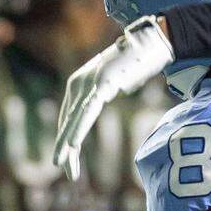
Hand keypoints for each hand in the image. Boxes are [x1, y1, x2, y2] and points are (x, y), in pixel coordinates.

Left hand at [53, 15, 174, 179]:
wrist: (149, 42)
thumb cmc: (135, 60)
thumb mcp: (115, 80)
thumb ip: (106, 90)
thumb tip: (110, 95)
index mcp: (79, 84)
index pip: (69, 117)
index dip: (67, 138)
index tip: (68, 161)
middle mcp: (79, 83)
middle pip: (68, 120)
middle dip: (64, 146)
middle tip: (62, 169)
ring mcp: (90, 82)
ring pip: (75, 118)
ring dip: (66, 142)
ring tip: (60, 163)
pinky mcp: (102, 83)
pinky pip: (88, 111)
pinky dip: (78, 128)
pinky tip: (72, 143)